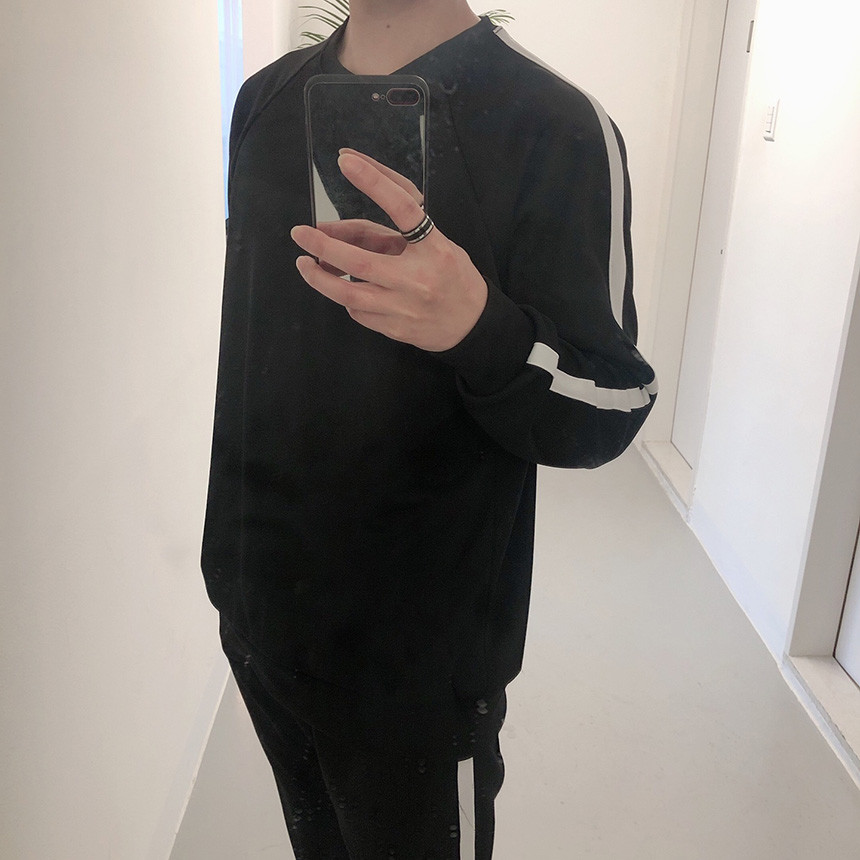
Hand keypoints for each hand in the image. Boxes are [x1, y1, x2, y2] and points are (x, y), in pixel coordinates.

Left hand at [291, 150, 487, 351]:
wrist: (472, 324)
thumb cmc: (451, 277)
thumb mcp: (435, 246)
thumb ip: (394, 235)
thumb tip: (340, 231)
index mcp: (434, 248)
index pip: (403, 208)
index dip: (375, 183)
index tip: (347, 162)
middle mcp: (419, 278)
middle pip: (362, 262)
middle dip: (325, 246)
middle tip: (300, 233)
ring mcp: (405, 307)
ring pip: (350, 295)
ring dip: (320, 279)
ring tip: (305, 264)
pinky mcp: (395, 329)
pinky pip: (359, 313)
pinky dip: (346, 299)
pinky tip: (345, 290)